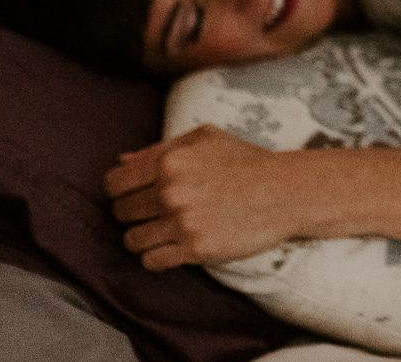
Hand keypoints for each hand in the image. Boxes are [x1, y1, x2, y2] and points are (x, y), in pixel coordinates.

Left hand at [104, 125, 297, 270]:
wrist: (286, 192)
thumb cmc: (246, 162)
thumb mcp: (205, 139)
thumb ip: (161, 148)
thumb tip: (121, 160)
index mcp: (169, 160)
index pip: (114, 183)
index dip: (120, 190)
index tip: (134, 195)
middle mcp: (170, 191)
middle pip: (121, 212)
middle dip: (133, 213)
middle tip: (155, 213)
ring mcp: (181, 222)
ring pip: (132, 240)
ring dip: (144, 238)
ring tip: (164, 232)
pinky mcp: (194, 249)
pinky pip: (151, 262)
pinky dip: (157, 257)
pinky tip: (173, 247)